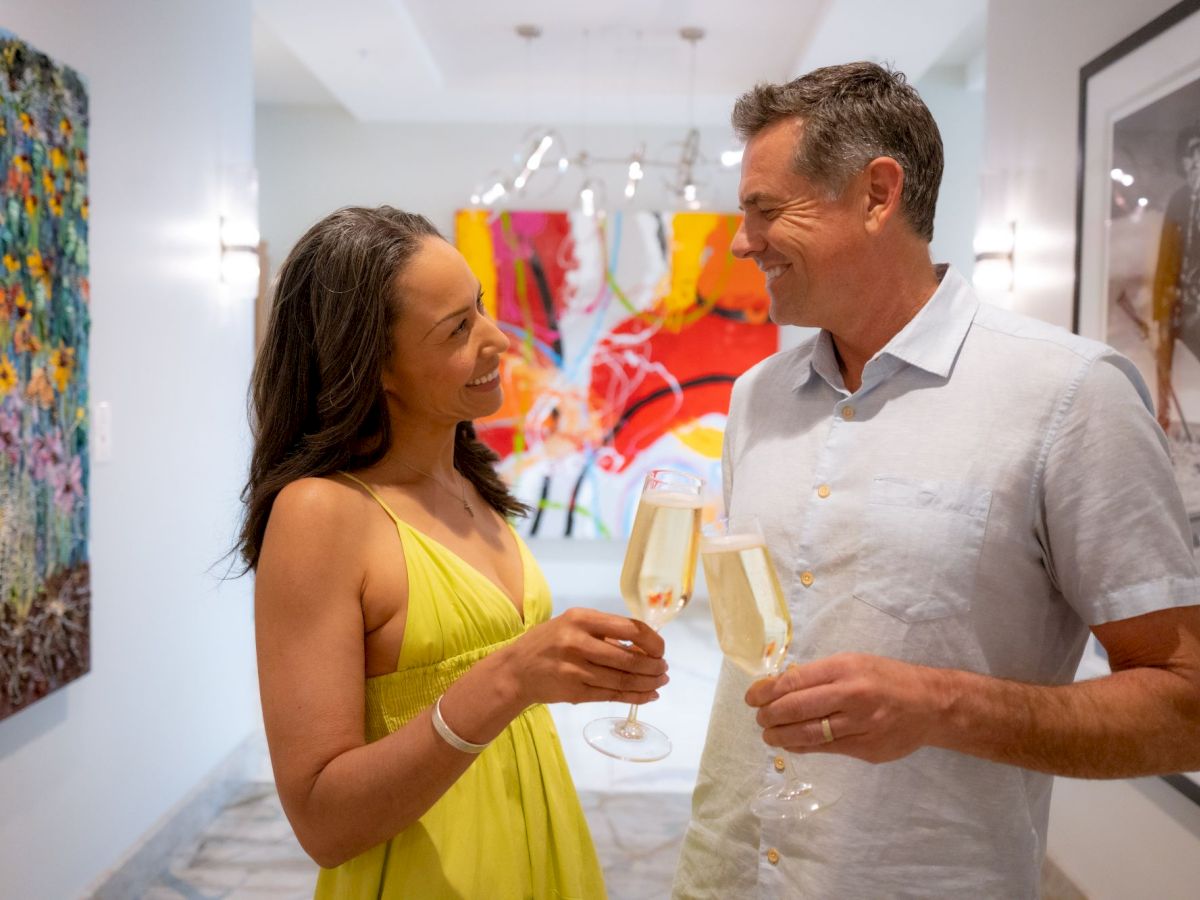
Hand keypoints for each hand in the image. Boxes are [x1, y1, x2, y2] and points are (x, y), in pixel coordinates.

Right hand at [503, 607, 668, 707]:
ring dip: (648, 683)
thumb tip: (646, 648)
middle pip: (629, 659)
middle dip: (654, 667)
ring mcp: (575, 669)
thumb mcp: (573, 625)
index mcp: (581, 619)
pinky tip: (647, 695)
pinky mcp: (574, 692)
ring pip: (622, 680)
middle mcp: (578, 642)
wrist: (516, 670)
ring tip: (660, 682)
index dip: (652, 641)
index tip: (661, 649)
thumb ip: (606, 632)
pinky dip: (634, 697)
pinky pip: (612, 695)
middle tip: (664, 669)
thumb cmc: (549, 643)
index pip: (629, 628)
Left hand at [745, 653, 942, 763]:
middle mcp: (852, 695)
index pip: (795, 681)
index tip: (752, 697)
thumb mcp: (853, 663)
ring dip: (782, 736)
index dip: (768, 691)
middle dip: (770, 716)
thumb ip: (820, 675)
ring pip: (810, 734)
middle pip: (798, 708)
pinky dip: (804, 747)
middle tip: (759, 719)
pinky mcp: (867, 749)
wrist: (931, 704)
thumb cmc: (886, 678)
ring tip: (769, 735)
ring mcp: (861, 725)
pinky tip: (792, 744)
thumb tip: (779, 687)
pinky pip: (827, 749)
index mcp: (845, 668)